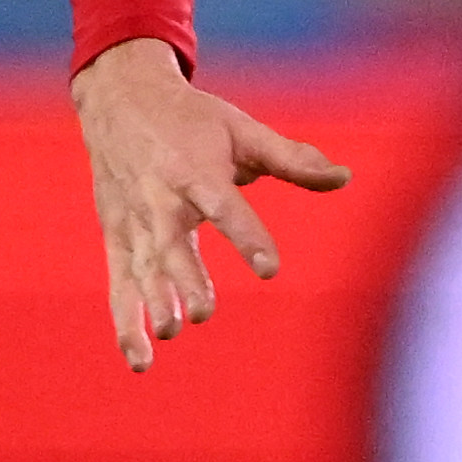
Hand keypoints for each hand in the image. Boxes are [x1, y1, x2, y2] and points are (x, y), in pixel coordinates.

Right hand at [75, 38, 353, 373]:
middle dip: (186, 278)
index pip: (224, 207)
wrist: (118, 100)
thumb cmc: (192, 120)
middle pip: (172, 244)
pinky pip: (120, 285)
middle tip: (203, 312)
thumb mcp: (242, 131)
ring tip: (172, 330)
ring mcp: (134, 222)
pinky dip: (126, 322)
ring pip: (143, 268)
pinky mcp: (117, 238)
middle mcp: (160, 199)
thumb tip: (345, 177)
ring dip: (154, 301)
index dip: (247, 237)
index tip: (269, 269)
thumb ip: (292, 159)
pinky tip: (142, 361)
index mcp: (196, 171)